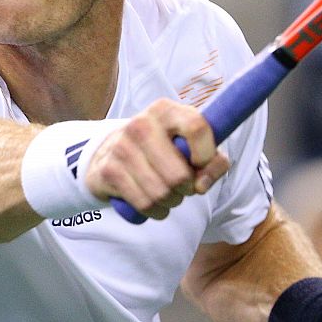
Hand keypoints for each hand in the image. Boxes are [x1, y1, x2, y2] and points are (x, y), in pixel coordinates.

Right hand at [84, 99, 230, 219]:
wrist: (111, 153)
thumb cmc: (161, 149)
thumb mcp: (189, 145)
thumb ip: (213, 161)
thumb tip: (201, 184)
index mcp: (164, 110)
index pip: (196, 128)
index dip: (206, 155)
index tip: (201, 164)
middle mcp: (140, 124)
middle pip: (179, 174)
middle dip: (187, 189)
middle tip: (184, 186)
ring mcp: (121, 147)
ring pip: (162, 193)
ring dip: (172, 201)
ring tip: (169, 194)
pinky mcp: (108, 171)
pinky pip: (144, 203)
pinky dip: (155, 210)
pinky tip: (154, 203)